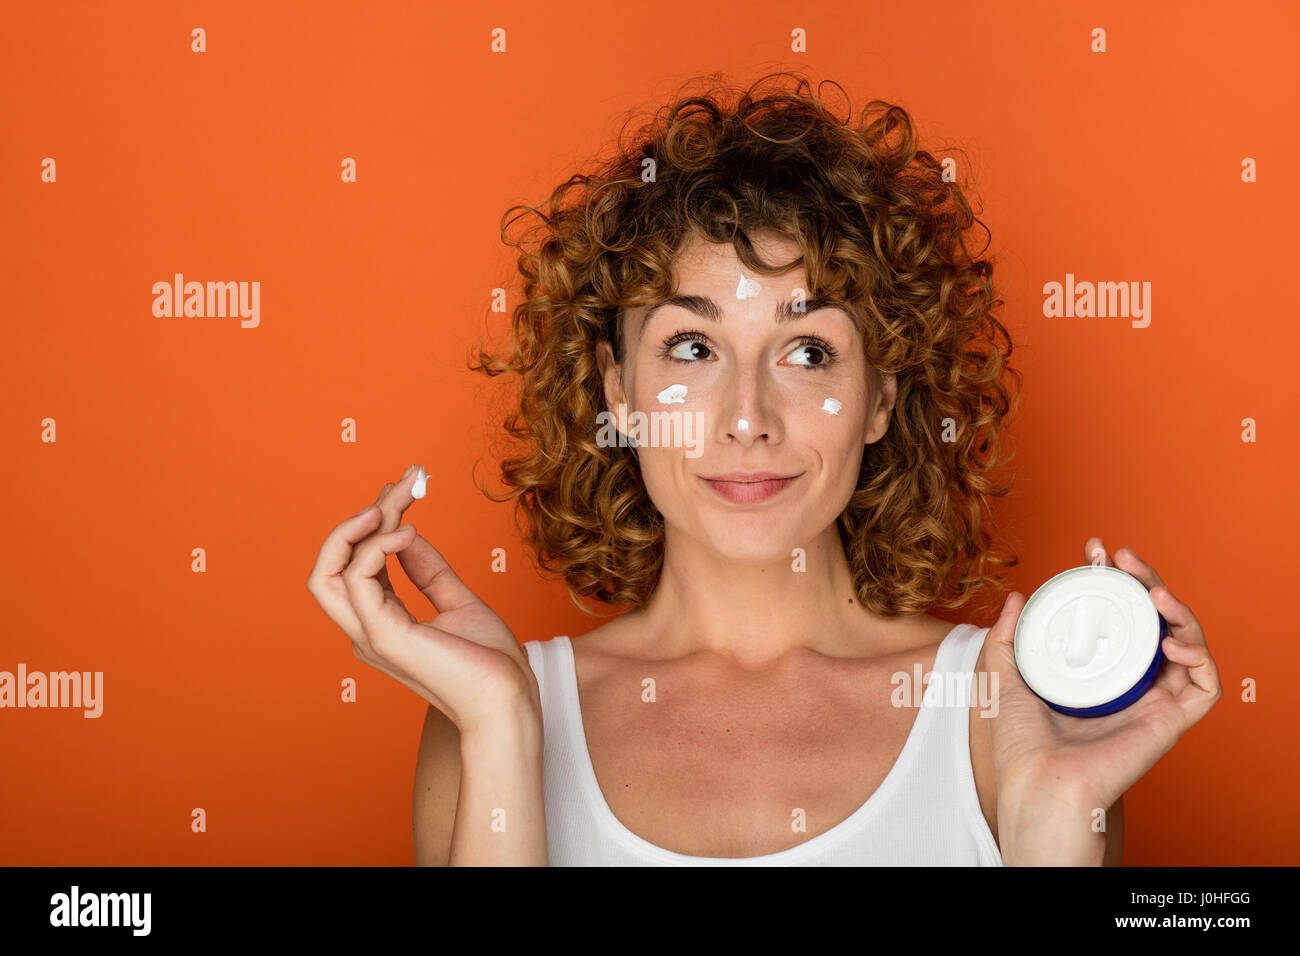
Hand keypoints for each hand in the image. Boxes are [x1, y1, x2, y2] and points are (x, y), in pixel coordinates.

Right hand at [306, 464, 539, 734]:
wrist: (510, 701)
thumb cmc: (491, 663)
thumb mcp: (457, 601)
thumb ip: (427, 570)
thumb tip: (407, 532)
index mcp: (381, 624)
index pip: (356, 564)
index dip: (374, 522)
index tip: (404, 487)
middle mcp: (366, 630)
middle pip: (331, 565)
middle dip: (360, 517)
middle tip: (402, 484)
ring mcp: (370, 636)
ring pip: (328, 572)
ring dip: (359, 526)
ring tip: (395, 502)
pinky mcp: (383, 638)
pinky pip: (357, 580)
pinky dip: (377, 548)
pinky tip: (408, 532)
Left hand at [978, 537, 1221, 861]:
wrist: (1036, 783)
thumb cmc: (1020, 744)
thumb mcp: (1004, 676)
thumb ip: (1006, 637)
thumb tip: (1017, 596)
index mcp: (1098, 670)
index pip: (1118, 614)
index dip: (1115, 580)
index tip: (1097, 551)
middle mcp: (1130, 682)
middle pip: (1155, 621)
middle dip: (1147, 581)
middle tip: (1124, 557)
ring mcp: (1153, 700)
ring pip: (1188, 644)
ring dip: (1181, 611)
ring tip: (1155, 592)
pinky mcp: (1171, 721)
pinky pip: (1204, 685)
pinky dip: (1199, 656)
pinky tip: (1170, 639)